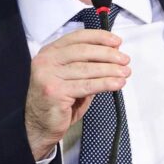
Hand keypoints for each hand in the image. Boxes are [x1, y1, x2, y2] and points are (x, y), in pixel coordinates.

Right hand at [24, 29, 131, 159]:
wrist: (39, 126)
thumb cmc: (58, 101)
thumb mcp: (71, 77)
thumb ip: (87, 65)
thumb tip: (113, 55)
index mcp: (49, 52)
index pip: (77, 37)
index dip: (99, 37)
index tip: (116, 42)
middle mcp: (46, 61)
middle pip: (83, 51)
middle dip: (108, 54)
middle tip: (125, 59)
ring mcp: (48, 76)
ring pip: (87, 69)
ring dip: (110, 69)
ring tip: (125, 72)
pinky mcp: (55, 92)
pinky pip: (87, 86)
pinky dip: (105, 83)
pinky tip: (117, 83)